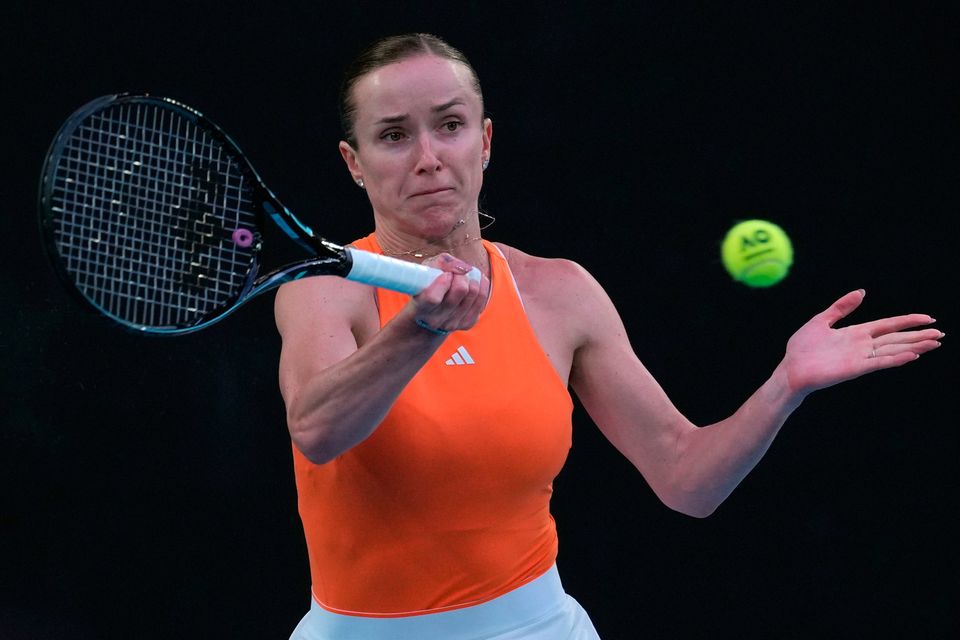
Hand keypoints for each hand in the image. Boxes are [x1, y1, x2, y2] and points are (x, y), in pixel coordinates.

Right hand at [409, 253, 489, 334]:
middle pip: (460, 290)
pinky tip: (474, 281)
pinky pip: (482, 299)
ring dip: (471, 279)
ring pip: (473, 293)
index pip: (433, 298)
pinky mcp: (467, 323)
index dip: (443, 282)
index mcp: (420, 308)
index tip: (445, 274)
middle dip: (460, 275)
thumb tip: (465, 268)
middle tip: (455, 273)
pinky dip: (481, 285)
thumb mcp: (428, 269)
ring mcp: (452, 324)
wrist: (431, 309)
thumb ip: (442, 263)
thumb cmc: (427, 284)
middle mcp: (435, 320)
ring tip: (464, 276)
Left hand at [782, 289, 941, 396]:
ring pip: (893, 350)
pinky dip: (895, 358)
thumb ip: (841, 307)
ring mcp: (860, 358)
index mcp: (855, 334)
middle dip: (918, 336)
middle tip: (941, 334)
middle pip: (896, 338)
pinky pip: (879, 362)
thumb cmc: (802, 349)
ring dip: (914, 346)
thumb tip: (862, 291)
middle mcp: (862, 346)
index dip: (907, 321)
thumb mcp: (821, 321)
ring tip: (934, 343)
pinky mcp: (854, 368)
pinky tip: (912, 355)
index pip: (888, 325)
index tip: (927, 318)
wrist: (790, 370)